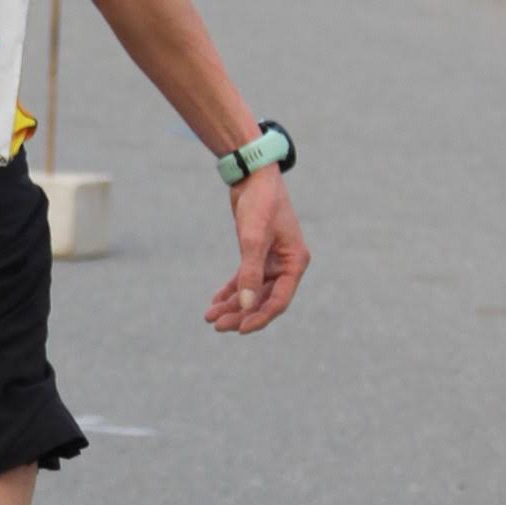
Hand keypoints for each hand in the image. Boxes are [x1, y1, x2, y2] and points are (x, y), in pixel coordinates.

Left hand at [204, 168, 307, 336]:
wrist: (252, 175)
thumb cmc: (260, 202)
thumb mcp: (254, 238)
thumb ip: (250, 272)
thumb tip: (245, 306)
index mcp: (295, 262)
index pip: (279, 300)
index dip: (259, 317)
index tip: (239, 329)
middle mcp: (286, 264)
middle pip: (263, 300)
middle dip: (241, 314)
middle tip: (217, 326)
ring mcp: (272, 260)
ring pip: (252, 292)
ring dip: (233, 305)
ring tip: (210, 317)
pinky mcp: (256, 254)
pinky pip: (244, 280)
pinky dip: (231, 291)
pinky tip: (215, 302)